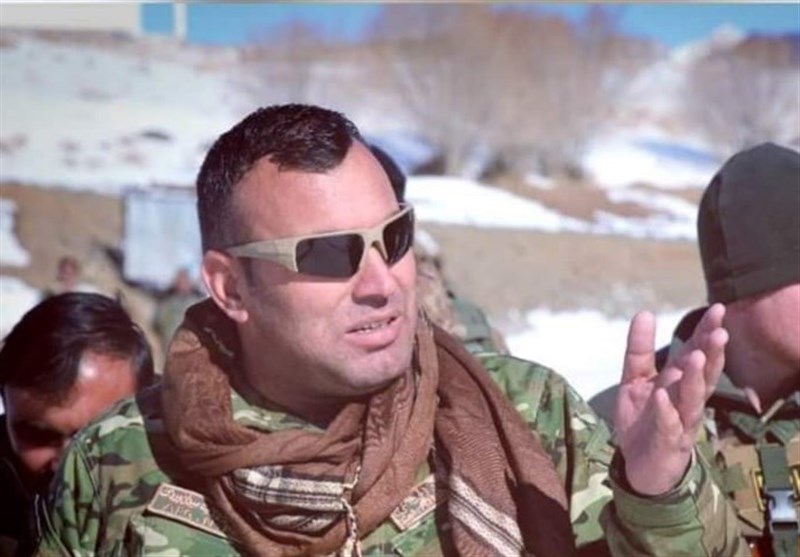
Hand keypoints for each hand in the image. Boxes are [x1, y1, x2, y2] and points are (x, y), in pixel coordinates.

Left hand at [614, 304, 727, 495]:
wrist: (638, 465)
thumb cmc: (643, 417)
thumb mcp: (635, 379)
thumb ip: (639, 349)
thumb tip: (644, 312)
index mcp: (680, 382)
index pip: (698, 353)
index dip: (707, 333)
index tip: (718, 309)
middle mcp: (686, 400)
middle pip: (703, 374)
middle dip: (711, 353)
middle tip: (719, 331)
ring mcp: (680, 422)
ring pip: (692, 399)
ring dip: (695, 379)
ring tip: (696, 357)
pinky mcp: (667, 443)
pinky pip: (668, 426)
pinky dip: (666, 412)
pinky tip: (662, 397)